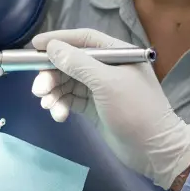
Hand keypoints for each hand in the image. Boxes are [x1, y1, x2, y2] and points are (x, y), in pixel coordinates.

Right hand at [31, 28, 189, 189]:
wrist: (155, 150)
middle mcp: (107, 68)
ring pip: (67, 82)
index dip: (59, 40)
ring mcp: (101, 89)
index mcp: (117, 54)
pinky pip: (71, 99)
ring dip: (54, 92)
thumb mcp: (106, 83)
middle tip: (38, 90)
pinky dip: (61, 105)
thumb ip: (78, 64)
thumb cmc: (135, 110)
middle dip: (52, 74)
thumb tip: (53, 48)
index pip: (83, 40)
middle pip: (70, 62)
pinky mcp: (95, 107)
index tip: (34, 46)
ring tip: (48, 106)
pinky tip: (59, 116)